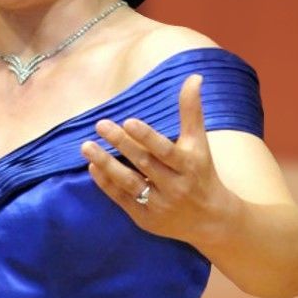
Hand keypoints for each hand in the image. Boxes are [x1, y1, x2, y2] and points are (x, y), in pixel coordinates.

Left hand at [80, 74, 236, 243]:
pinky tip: (92, 166)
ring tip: (86, 146)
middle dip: (120, 144)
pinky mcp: (145, 218)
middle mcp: (174, 186)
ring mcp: (159, 204)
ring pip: (128, 183)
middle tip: (100, 125)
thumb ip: (192, 111)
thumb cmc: (202, 172)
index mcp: (188, 165)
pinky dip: (106, 183)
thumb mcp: (199, 142)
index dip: (147, 137)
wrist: (211, 220)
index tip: (128, 121)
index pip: (165, 150)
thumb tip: (194, 77)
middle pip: (143, 164)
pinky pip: (121, 199)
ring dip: (106, 164)